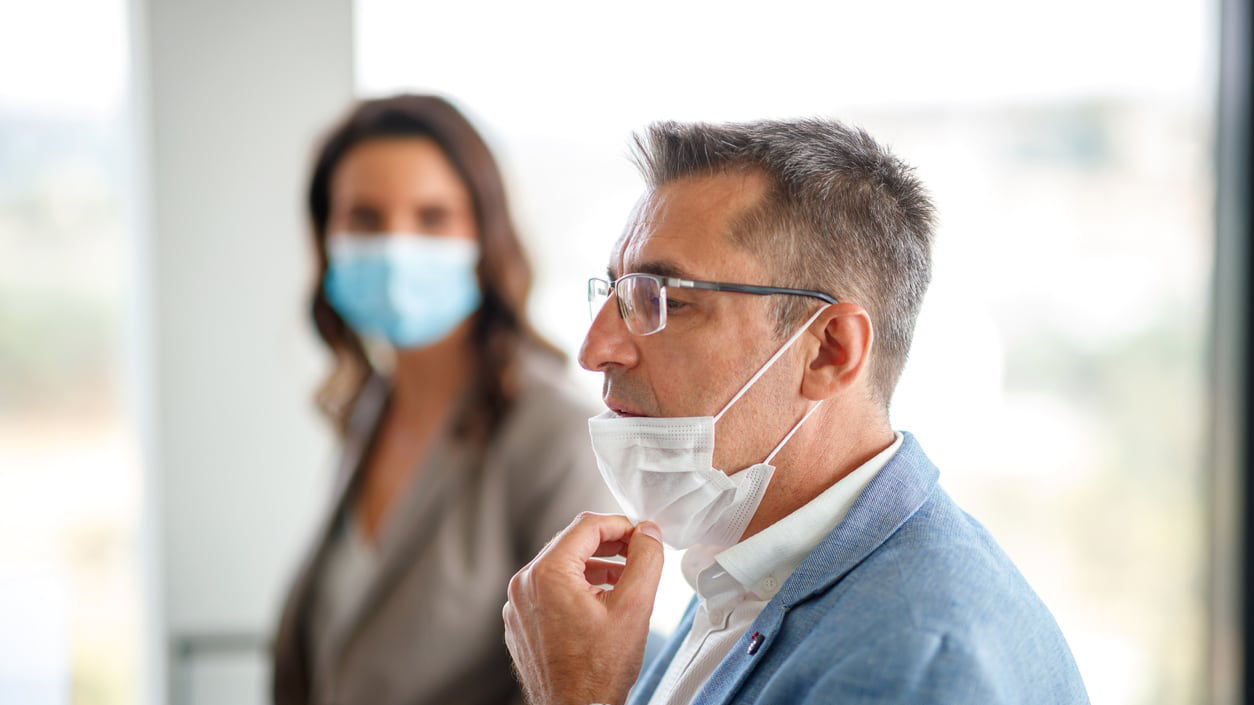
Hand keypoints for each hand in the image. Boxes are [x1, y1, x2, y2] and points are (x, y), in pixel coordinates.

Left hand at [503, 512, 663, 704]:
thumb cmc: (600, 671)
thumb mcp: (634, 607)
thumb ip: (645, 560)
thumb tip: (648, 532)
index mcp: (546, 574)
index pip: (586, 526)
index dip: (620, 525)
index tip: (643, 536)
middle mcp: (524, 585)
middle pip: (571, 544)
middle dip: (608, 545)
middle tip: (638, 553)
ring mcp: (518, 606)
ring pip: (560, 568)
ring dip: (594, 567)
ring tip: (624, 579)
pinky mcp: (521, 623)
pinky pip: (549, 591)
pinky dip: (576, 588)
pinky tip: (601, 604)